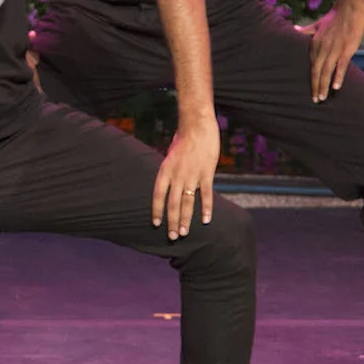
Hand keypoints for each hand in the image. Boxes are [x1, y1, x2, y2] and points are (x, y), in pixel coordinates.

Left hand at [152, 117, 219, 239]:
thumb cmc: (184, 139)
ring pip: (187, 202)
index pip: (157, 195)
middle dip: (172, 222)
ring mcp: (191, 175)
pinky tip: (206, 220)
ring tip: (184, 233)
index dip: (157, 211)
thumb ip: (170, 171)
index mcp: (164, 171)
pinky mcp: (206, 173)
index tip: (157, 224)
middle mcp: (176, 175)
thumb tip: (169, 184)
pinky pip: (206, 194)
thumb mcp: (170, 155)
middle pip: (172, 204)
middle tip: (173, 237)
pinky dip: (206, 208)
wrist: (197, 126)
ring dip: (186, 219)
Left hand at [301, 0, 363, 101]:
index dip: (311, 78)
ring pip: (326, 70)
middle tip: (315, 100)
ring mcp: (335, 49)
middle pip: (316, 70)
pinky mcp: (347, 49)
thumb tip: (294, 29)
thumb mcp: (317, 23)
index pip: (311, 64)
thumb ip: (306, 30)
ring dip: (324, 85)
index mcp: (315, 42)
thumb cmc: (335, 15)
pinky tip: (336, 87)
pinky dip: (338, 76)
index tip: (311, 90)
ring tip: (322, 98)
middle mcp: (322, 47)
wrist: (350, 5)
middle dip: (315, 86)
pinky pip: (341, 65)